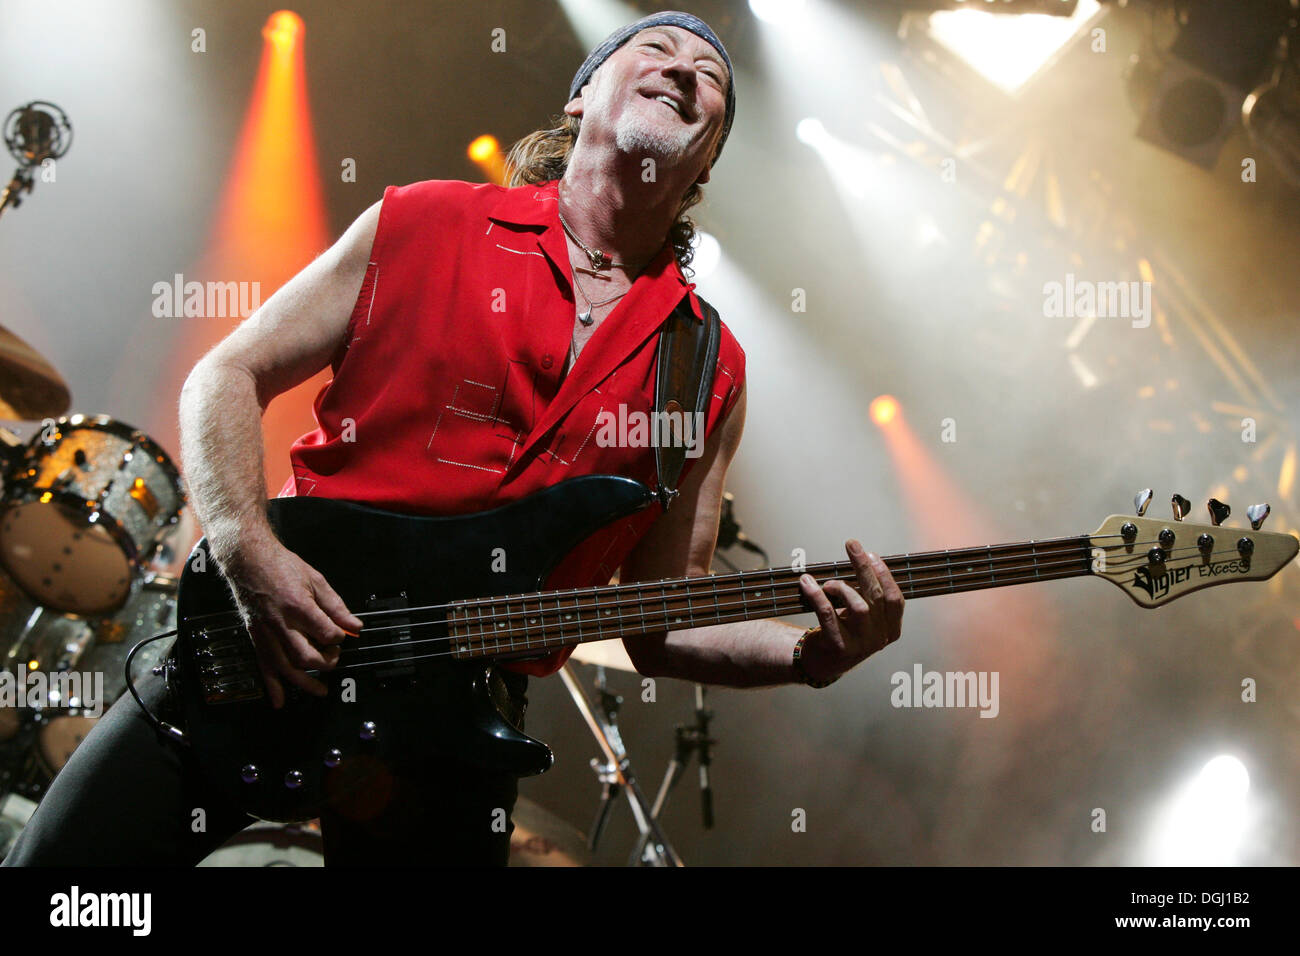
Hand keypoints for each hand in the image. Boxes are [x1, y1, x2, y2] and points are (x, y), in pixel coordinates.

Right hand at [220, 542, 363, 708]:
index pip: (327, 634)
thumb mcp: (316, 580)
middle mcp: (281, 625)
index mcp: (298, 607)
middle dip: (326, 662)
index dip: (339, 637)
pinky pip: (263, 667)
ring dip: (305, 684)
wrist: (249, 561)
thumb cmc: (281, 566)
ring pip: (287, 668)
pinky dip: (272, 686)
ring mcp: (266, 633)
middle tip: (334, 656)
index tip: (343, 634)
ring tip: (320, 692)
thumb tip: (354, 626)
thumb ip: (336, 606)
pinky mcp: (256, 637)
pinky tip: (280, 701)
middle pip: (307, 657)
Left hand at [796, 540, 903, 683]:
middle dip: (863, 567)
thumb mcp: (862, 617)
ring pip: (858, 607)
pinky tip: (807, 582)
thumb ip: (867, 595)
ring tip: (828, 582)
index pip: (895, 599)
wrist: (823, 663)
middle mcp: (879, 638)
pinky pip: (828, 614)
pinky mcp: (838, 647)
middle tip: (851, 545)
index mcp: (891, 629)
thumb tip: (861, 557)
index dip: (884, 574)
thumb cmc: (844, 631)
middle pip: (876, 597)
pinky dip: (816, 595)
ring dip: (842, 587)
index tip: (871, 553)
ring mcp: (860, 645)